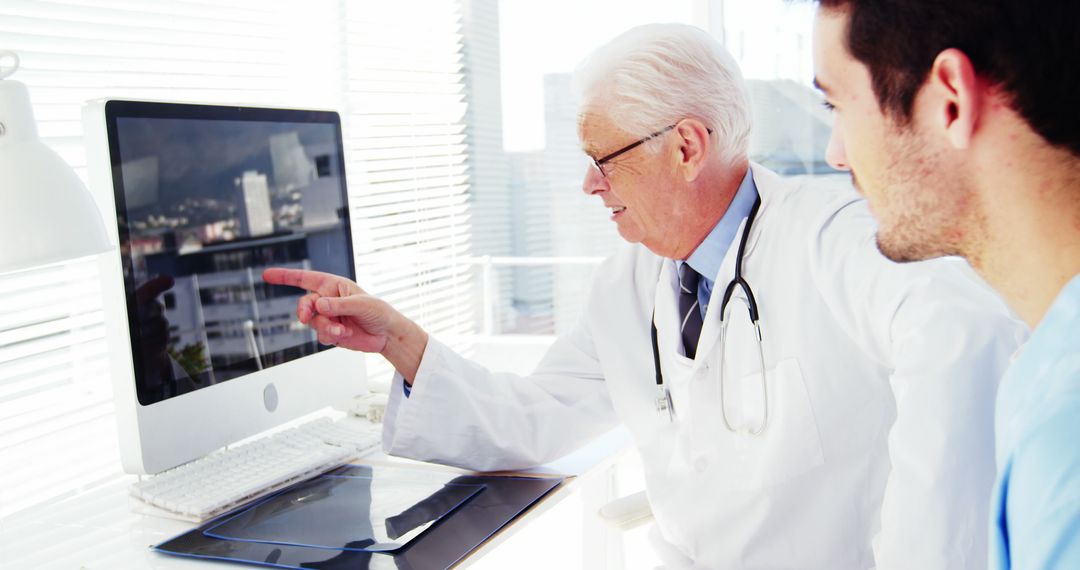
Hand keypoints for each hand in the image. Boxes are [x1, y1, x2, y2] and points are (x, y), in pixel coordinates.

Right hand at [262, 267, 427, 381]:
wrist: (386, 335)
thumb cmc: (379, 312)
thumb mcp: (361, 304)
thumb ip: (339, 305)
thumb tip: (319, 305)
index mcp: (334, 286)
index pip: (305, 279)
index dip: (285, 277)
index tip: (267, 275)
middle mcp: (328, 300)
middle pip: (305, 304)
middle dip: (303, 311)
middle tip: (305, 318)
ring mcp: (328, 317)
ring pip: (312, 323)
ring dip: (325, 327)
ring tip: (342, 331)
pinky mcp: (331, 333)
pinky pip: (320, 335)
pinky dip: (330, 337)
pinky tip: (344, 336)